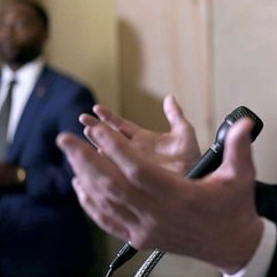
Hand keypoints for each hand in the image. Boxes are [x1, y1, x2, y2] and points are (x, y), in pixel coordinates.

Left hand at [57, 116, 263, 273]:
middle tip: (64, 138)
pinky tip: (81, 186)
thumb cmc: (235, 206)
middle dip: (85, 159)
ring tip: (69, 154)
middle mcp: (158, 216)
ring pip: (105, 202)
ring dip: (83, 176)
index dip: (114, 149)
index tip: (96, 129)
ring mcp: (146, 230)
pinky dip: (90, 203)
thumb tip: (244, 122)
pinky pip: (107, 220)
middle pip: (112, 185)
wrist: (231, 244)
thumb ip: (239, 146)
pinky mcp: (141, 239)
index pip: (138, 171)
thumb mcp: (241, 175)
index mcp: (180, 197)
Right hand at [80, 95, 200, 174]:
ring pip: (108, 150)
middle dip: (96, 127)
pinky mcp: (131, 174)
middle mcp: (133, 150)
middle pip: (109, 136)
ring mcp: (131, 162)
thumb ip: (175, 115)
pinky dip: (103, 160)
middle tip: (82, 118)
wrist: (194, 178)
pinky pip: (113, 166)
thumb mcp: (184, 133)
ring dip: (97, 141)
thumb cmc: (191, 158)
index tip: (96, 108)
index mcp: (143, 138)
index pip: (121, 125)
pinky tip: (95, 154)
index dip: (108, 117)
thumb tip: (169, 97)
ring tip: (86, 131)